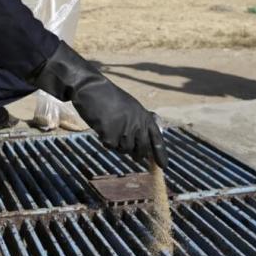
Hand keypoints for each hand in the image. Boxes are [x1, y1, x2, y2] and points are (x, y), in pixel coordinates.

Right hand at [30, 42, 167, 167]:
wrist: (92, 88)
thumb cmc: (108, 97)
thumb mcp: (130, 106)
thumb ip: (138, 121)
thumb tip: (143, 142)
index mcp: (143, 115)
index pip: (156, 138)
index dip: (160, 154)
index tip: (164, 167)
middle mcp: (137, 123)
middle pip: (142, 149)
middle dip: (139, 155)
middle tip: (136, 158)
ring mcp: (124, 129)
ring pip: (125, 149)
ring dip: (118, 145)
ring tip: (111, 130)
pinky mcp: (111, 134)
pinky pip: (110, 146)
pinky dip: (106, 141)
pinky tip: (102, 129)